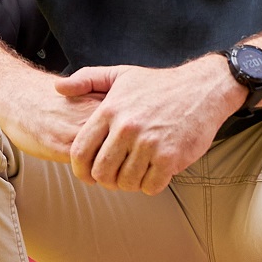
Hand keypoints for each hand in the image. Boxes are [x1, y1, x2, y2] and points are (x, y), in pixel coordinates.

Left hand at [60, 57, 247, 193]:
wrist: (203, 89)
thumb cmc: (160, 85)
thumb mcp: (121, 74)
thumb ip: (87, 79)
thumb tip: (58, 87)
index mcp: (110, 111)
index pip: (81, 152)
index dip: (80, 170)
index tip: (87, 175)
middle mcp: (127, 128)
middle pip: (101, 172)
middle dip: (105, 181)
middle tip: (114, 177)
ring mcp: (149, 144)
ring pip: (125, 182)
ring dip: (129, 183)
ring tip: (135, 173)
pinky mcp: (171, 156)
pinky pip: (150, 186)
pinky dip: (150, 185)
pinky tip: (154, 174)